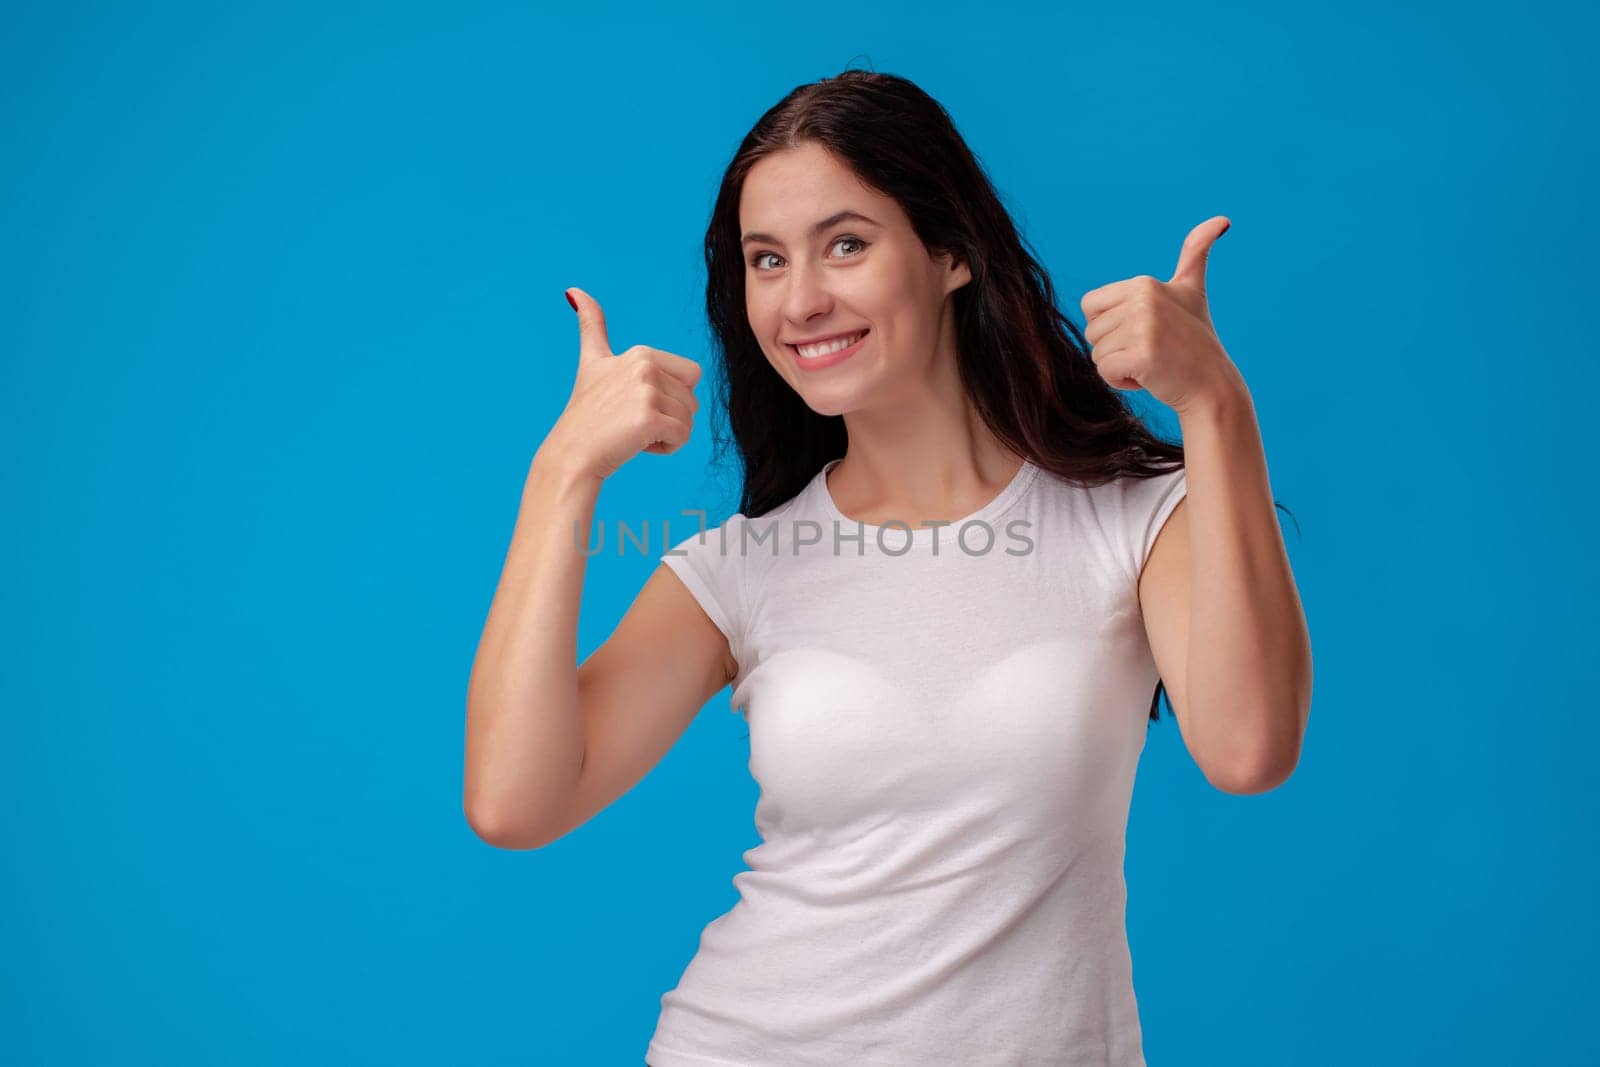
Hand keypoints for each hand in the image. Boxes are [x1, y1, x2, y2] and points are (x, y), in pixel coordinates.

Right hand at [542, 287, 702, 482]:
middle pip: (692, 399)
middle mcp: (645, 366)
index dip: (668, 395)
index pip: (690, 376)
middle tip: (633, 421)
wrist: (572, 453)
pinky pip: (683, 437)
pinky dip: (666, 447)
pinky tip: (637, 444)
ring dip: (667, 434)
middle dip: (670, 416)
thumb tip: (572, 289)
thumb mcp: (591, 362)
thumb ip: (590, 325)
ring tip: (633, 433)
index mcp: (641, 353)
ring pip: (689, 419)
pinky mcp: (649, 418)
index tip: (633, 402)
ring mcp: (646, 391)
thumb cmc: (586, 414)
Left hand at [1080, 216, 1246, 417]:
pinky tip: (1149, 377)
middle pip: (1091, 332)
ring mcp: (1143, 326)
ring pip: (1096, 353)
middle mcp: (1143, 300)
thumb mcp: (1192, 290)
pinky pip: (1105, 371)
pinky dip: (1121, 381)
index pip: (1090, 307)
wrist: (1212, 384)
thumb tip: (1221, 220)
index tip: (1143, 330)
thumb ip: (1195, 253)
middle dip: (1114, 348)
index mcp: (1144, 283)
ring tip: (1151, 362)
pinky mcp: (1142, 355)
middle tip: (1150, 350)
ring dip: (1118, 366)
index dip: (1109, 326)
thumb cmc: (1195, 340)